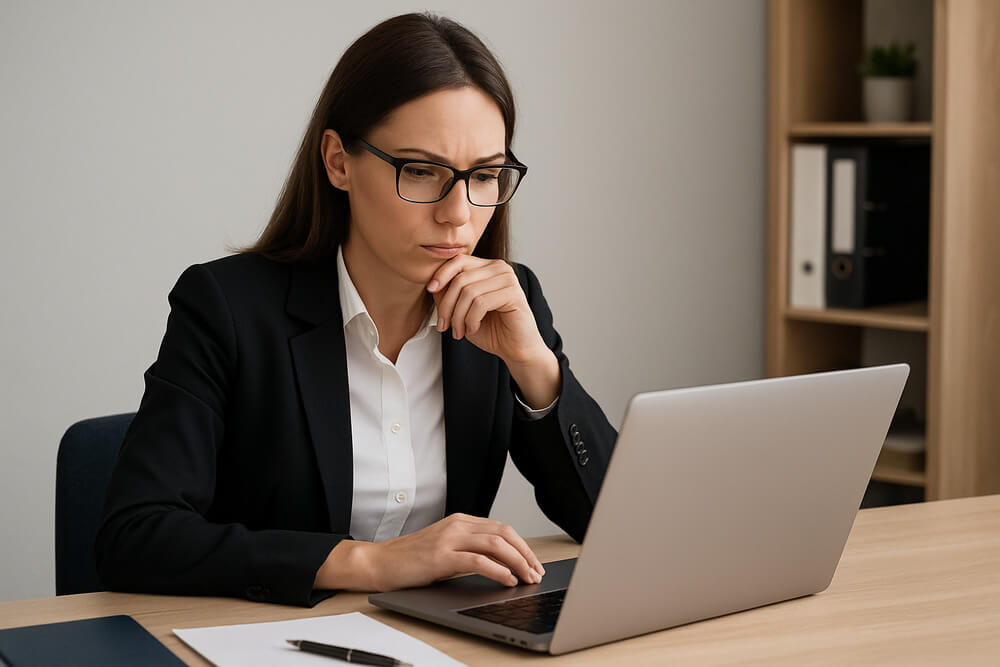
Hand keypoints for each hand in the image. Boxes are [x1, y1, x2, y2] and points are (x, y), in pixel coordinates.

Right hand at [316, 514, 545, 591]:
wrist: (380, 562)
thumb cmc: (411, 560)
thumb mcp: (447, 549)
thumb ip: (471, 550)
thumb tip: (503, 564)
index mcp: (461, 521)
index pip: (502, 529)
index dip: (522, 546)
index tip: (533, 563)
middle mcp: (457, 525)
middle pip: (504, 534)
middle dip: (526, 554)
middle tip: (537, 572)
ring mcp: (449, 538)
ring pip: (496, 544)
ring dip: (517, 562)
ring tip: (527, 577)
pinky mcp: (441, 556)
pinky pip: (478, 561)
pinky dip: (498, 570)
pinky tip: (507, 580)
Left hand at [427, 255, 546, 365]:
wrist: (515, 349)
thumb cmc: (490, 329)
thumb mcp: (461, 310)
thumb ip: (449, 294)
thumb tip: (433, 285)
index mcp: (487, 267)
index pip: (459, 260)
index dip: (441, 274)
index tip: (430, 290)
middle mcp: (499, 268)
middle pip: (460, 279)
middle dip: (447, 305)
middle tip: (444, 326)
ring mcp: (508, 279)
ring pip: (469, 292)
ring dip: (458, 317)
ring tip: (459, 331)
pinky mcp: (514, 293)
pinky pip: (481, 303)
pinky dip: (471, 320)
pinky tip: (473, 329)